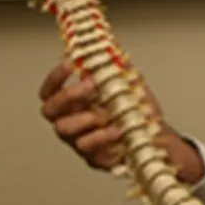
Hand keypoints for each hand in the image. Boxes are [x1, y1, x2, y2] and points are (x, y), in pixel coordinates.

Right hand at [37, 59, 201, 181]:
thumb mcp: (128, 83)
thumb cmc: (136, 110)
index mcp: (72, 102)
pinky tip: (117, 128)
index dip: (55, 76)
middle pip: (49, 109)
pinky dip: (102, 135)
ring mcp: (78, 140)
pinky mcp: (92, 157)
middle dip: (69, 95)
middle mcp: (70, 120)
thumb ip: (117, 66)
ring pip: (64, 129)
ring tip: (105, 113)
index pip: (50, 89)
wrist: (155, 136)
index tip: (70, 63)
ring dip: (85, 117)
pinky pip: (86, 147)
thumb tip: (110, 47)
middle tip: (91, 86)